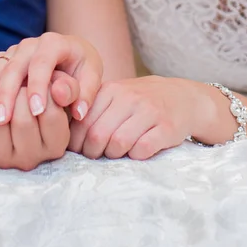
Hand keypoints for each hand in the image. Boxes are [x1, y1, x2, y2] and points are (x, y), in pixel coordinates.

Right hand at [0, 32, 102, 125]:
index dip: (39, 87)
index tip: (37, 112)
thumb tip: (78, 111)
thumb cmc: (80, 70)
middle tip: (3, 121)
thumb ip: (84, 93)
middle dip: (7, 94)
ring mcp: (12, 52)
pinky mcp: (0, 61)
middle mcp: (29, 44)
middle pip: (13, 67)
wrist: (68, 57)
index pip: (43, 62)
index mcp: (54, 43)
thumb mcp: (89, 78)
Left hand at [0, 86, 69, 170]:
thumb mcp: (60, 91)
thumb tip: (58, 89)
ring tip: (3, 87)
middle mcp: (31, 159)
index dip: (42, 89)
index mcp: (55, 146)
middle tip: (19, 81)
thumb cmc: (41, 97)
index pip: (49, 114)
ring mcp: (4, 160)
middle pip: (22, 120)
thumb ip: (67, 87)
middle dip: (18, 92)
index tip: (39, 77)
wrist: (12, 114)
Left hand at [68, 76, 218, 159]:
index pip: (82, 121)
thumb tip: (64, 136)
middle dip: (92, 152)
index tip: (79, 150)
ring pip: (118, 143)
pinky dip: (135, 156)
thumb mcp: (114, 97)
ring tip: (115, 153)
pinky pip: (142, 149)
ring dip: (113, 155)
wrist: (182, 97)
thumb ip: (92, 110)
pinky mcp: (166, 127)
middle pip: (97, 134)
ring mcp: (149, 111)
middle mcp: (128, 98)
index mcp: (110, 90)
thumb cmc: (139, 102)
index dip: (76, 142)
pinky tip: (135, 152)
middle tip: (95, 156)